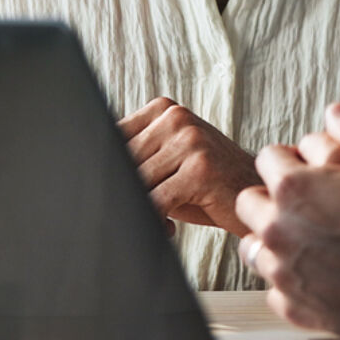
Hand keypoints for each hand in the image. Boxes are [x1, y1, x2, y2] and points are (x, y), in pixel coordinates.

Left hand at [120, 97, 259, 237]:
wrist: (255, 193)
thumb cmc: (207, 184)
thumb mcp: (169, 162)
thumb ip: (135, 160)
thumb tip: (84, 174)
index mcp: (164, 110)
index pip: (112, 138)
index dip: (107, 171)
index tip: (107, 195)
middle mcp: (177, 118)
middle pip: (123, 162)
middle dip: (125, 195)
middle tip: (137, 215)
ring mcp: (190, 140)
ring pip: (138, 183)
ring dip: (141, 211)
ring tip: (158, 223)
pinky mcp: (199, 168)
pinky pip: (157, 201)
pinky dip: (155, 221)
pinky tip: (167, 229)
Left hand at [235, 102, 339, 339]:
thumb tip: (335, 111)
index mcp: (292, 188)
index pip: (267, 159)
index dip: (292, 159)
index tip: (312, 168)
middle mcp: (277, 230)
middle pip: (249, 204)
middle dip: (273, 198)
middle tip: (308, 202)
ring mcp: (282, 273)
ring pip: (255, 249)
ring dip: (276, 238)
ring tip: (311, 237)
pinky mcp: (294, 308)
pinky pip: (275, 289)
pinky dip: (293, 279)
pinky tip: (322, 272)